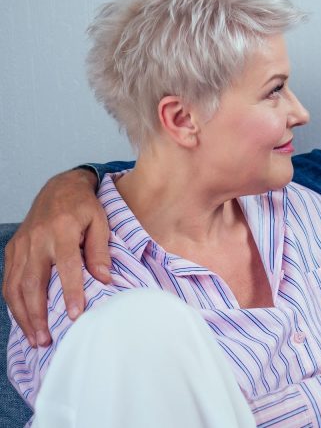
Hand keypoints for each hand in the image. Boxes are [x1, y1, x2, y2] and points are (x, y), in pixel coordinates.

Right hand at [2, 169, 108, 346]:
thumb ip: (100, 251)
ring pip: (16, 286)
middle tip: (47, 340)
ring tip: (36, 338)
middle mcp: (37, 240)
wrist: (60, 187)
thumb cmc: (84, 206)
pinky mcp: (13, 249)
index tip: (75, 315)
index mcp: (62, 231)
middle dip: (38, 314)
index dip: (70, 291)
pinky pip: (8, 280)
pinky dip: (14, 303)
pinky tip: (24, 319)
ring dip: (23, 315)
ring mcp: (22, 245)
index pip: (67, 266)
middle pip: (33, 282)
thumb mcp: (100, 222)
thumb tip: (104, 279)